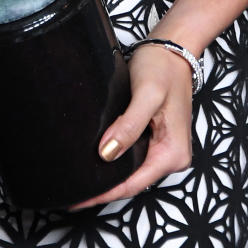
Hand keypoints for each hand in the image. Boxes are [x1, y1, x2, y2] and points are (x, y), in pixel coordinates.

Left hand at [69, 42, 194, 209]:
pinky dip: (116, 160)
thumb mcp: (147, 95)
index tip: (79, 200)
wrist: (173, 48)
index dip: (105, 193)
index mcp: (173, 153)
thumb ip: (129, 126)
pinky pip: (133, 157)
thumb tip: (107, 154)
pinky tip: (98, 160)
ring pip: (132, 170)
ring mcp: (164, 149)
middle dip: (105, 188)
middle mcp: (172, 156)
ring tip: (81, 180)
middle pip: (133, 181)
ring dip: (109, 174)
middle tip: (73, 191)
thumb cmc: (164, 67)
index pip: (133, 183)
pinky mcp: (156, 139)